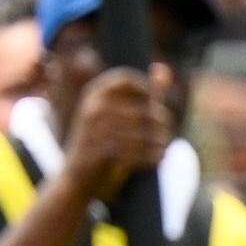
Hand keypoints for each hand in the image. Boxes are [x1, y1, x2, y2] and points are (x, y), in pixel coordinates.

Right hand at [61, 66, 174, 191]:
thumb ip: (142, 93)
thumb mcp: (117, 113)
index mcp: (95, 93)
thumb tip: (164, 69)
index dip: (148, 88)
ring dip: (160, 141)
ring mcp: (94, 130)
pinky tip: (160, 158)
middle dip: (162, 122)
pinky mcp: (99, 152)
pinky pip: (135, 152)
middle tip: (168, 133)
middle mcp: (92, 108)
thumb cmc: (104, 140)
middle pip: (143, 111)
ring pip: (142, 133)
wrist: (77, 176)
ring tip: (165, 146)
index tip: (158, 103)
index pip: (126, 78)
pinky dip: (151, 156)